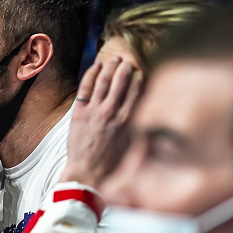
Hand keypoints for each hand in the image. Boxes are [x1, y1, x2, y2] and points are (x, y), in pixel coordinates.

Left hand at [60, 57, 142, 187]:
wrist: (88, 173)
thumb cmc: (113, 164)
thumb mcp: (134, 146)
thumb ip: (143, 128)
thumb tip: (153, 114)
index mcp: (128, 121)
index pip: (137, 91)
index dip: (139, 78)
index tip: (141, 71)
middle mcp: (112, 112)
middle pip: (120, 81)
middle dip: (125, 68)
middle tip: (127, 61)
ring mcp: (94, 111)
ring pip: (103, 81)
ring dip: (110, 67)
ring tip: (114, 59)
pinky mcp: (79, 113)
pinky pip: (85, 87)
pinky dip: (91, 74)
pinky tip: (96, 66)